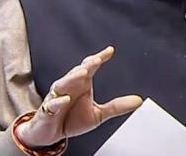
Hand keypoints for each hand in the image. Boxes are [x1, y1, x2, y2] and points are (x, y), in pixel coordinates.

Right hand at [15, 46, 142, 148]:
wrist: (51, 134)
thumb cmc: (72, 119)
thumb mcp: (98, 114)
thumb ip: (117, 106)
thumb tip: (138, 100)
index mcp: (82, 84)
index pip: (91, 67)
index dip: (100, 58)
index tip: (110, 51)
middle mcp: (69, 87)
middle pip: (78, 72)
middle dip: (87, 65)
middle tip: (97, 60)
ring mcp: (57, 97)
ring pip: (63, 83)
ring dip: (72, 78)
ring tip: (82, 73)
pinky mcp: (47, 110)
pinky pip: (52, 104)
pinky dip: (58, 101)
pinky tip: (65, 99)